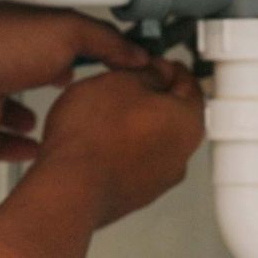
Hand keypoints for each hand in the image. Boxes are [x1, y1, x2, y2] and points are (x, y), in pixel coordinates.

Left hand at [0, 5, 150, 162]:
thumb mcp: (66, 29)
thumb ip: (103, 39)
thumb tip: (132, 51)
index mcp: (18, 26)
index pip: (58, 32)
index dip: (88, 43)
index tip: (115, 58)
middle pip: (32, 68)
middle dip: (57, 76)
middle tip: (87, 90)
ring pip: (12, 107)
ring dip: (33, 115)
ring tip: (60, 121)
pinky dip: (16, 147)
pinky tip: (35, 149)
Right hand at [35, 59, 204, 227]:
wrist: (68, 189)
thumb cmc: (93, 138)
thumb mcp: (120, 80)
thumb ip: (145, 72)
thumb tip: (153, 72)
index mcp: (187, 121)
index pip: (188, 82)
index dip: (165, 65)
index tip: (151, 63)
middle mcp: (180, 154)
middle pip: (171, 114)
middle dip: (149, 97)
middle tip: (124, 84)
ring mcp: (158, 180)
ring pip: (152, 140)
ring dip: (134, 125)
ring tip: (103, 114)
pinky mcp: (135, 194)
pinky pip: (134, 162)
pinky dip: (121, 149)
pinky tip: (98, 141)